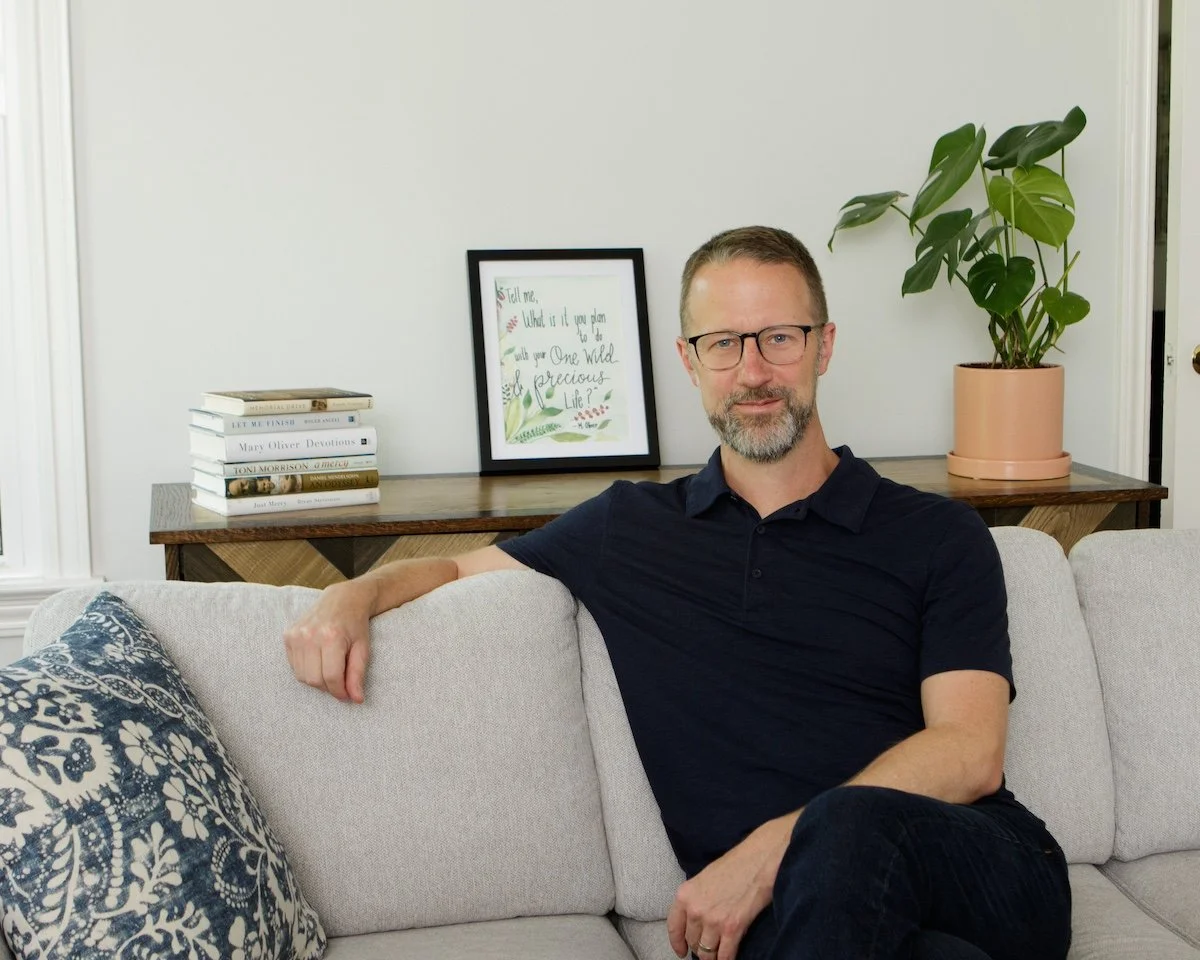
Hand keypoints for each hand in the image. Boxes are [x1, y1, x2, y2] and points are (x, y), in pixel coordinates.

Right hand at [283, 579, 376, 702]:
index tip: (347, 695)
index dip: (340, 691)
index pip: (331, 677)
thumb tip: (356, 700)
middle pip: (314, 679)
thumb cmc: (355, 625)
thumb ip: (357, 675)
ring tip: (330, 671)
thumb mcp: (363, 648)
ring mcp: (296, 634)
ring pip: (302, 676)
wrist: (342, 599)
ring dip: (317, 680)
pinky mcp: (288, 635)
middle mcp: (310, 635)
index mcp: (332, 637)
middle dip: (328, 688)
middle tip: (339, 683)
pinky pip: (294, 666)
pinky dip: (306, 670)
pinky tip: (318, 661)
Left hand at [666, 814, 795, 959]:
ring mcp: (713, 920)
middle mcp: (695, 909)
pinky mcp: (732, 928)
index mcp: (685, 895)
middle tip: (708, 947)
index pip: (674, 927)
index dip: (677, 943)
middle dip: (700, 947)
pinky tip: (729, 957)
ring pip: (706, 953)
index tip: (681, 951)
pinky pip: (724, 956)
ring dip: (713, 956)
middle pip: (692, 942)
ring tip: (719, 953)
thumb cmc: (734, 866)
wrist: (757, 860)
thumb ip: (696, 900)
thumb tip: (696, 921)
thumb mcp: (704, 879)